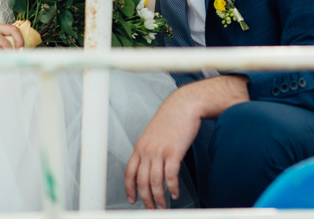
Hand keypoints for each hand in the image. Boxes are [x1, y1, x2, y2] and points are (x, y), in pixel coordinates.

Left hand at [125, 87, 200, 208]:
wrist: (184, 105)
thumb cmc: (171, 118)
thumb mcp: (153, 133)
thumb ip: (149, 149)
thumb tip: (149, 165)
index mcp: (140, 146)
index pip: (129, 172)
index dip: (129, 188)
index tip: (132, 199)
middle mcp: (147, 150)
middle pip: (141, 181)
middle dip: (145, 199)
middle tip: (151, 209)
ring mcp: (160, 151)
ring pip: (155, 182)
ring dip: (159, 197)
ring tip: (163, 206)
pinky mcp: (174, 152)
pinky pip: (171, 176)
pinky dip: (172, 188)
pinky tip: (174, 193)